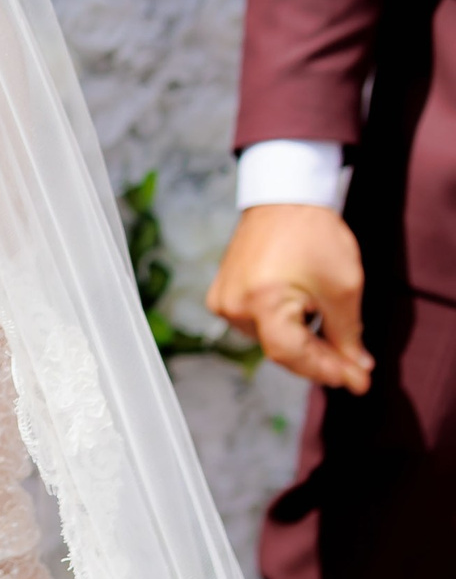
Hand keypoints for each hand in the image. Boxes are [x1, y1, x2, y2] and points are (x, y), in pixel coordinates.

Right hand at [206, 205, 371, 393]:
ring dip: (302, 343)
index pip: (293, 355)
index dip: (326, 371)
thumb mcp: (343, 286)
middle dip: (320, 361)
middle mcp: (234, 305)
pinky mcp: (221, 294)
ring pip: (270, 339)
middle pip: (281, 351)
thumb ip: (348, 333)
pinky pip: (256, 324)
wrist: (283, 197)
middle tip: (354, 367)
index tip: (358, 381)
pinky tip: (306, 321)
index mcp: (262, 300)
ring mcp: (223, 300)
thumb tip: (355, 366)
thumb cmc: (313, 234)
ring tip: (331, 337)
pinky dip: (283, 328)